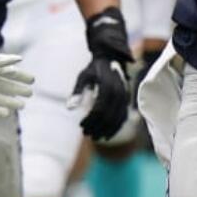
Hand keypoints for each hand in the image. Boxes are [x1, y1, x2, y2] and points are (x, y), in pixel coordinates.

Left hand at [0, 52, 33, 117]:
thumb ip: (0, 61)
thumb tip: (20, 59)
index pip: (6, 72)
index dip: (19, 76)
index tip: (32, 80)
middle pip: (3, 86)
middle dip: (16, 89)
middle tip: (30, 94)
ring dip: (9, 101)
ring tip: (22, 106)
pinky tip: (6, 114)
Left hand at [68, 7, 131, 139]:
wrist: (111, 59)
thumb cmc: (94, 69)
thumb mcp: (83, 77)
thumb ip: (78, 92)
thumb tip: (69, 108)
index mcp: (108, 85)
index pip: (99, 109)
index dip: (90, 120)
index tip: (81, 125)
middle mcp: (119, 92)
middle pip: (109, 116)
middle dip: (97, 127)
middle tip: (86, 133)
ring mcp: (125, 96)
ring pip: (117, 119)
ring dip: (106, 130)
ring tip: (95, 137)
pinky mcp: (127, 100)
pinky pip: (123, 117)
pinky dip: (116, 128)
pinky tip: (107, 135)